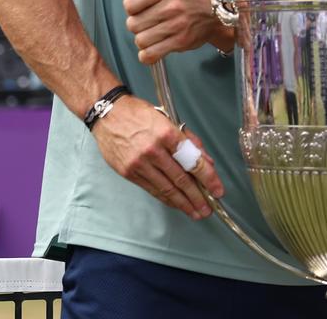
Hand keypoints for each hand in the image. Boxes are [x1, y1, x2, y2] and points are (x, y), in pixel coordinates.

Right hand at [91, 95, 225, 219]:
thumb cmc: (139, 114)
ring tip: (195, 212)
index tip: (218, 190)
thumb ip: (189, 141)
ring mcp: (139, 163)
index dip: (208, 178)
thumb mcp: (169, 120)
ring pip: (166, 188)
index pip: (193, 161)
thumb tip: (206, 161)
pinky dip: (166, 198)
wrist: (108, 114)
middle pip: (181, 179)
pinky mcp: (128, 172)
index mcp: (167, 134)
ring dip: (183, 203)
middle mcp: (154, 150)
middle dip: (197, 197)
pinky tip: (176, 204)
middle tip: (208, 209)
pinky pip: (152, 189)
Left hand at [111, 0, 232, 63]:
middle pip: (133, 24)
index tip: (143, 9)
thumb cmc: (183, 0)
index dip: (132, 9)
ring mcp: (177, 25)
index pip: (129, 3)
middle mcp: (171, 5)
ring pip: (140, 40)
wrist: (213, 17)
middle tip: (151, 23)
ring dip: (144, 41)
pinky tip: (154, 49)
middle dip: (138, 26)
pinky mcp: (180, 42)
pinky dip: (148, 55)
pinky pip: (150, 54)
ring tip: (154, 35)